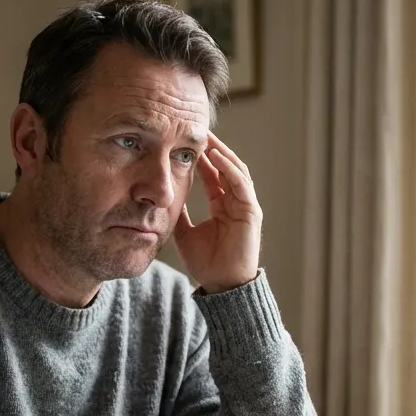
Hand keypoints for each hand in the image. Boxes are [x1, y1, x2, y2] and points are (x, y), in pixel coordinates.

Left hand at [173, 133, 261, 293]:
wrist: (221, 285)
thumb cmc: (207, 263)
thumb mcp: (185, 233)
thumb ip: (179, 215)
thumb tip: (164, 200)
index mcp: (222, 205)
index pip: (213, 174)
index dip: (201, 157)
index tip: (186, 141)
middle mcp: (236, 202)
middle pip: (225, 166)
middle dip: (212, 148)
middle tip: (197, 130)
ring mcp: (245, 206)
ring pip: (235, 170)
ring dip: (220, 153)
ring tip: (206, 137)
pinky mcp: (251, 212)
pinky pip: (240, 184)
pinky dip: (228, 168)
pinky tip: (215, 156)